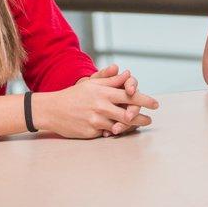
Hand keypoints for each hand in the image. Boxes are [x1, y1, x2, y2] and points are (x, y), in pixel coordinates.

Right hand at [39, 69, 158, 138]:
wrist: (52, 110)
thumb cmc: (74, 95)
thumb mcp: (92, 84)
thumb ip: (110, 79)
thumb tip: (126, 73)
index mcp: (103, 92)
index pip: (129, 96)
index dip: (145, 100)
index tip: (155, 104)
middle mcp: (101, 106)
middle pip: (128, 114)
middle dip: (141, 118)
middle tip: (149, 119)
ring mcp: (95, 120)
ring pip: (119, 126)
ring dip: (130, 127)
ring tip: (138, 126)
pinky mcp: (91, 132)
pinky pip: (106, 133)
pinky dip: (113, 132)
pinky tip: (118, 131)